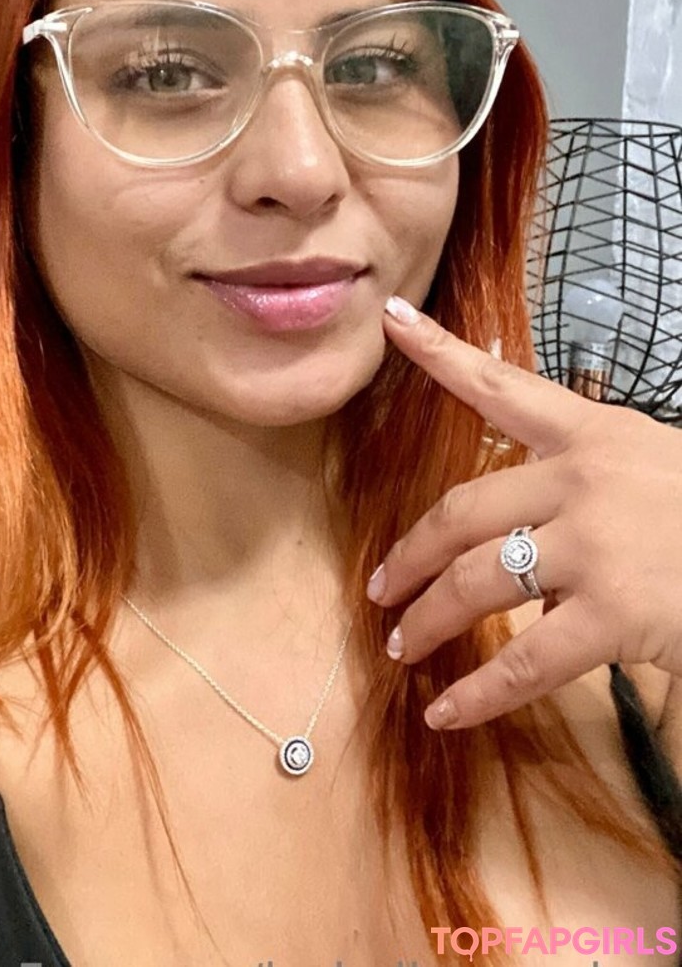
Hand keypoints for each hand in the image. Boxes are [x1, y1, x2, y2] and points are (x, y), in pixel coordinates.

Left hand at [367, 294, 681, 730]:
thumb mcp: (650, 463)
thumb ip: (579, 470)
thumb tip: (513, 501)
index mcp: (593, 433)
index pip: (501, 384)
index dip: (441, 351)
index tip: (393, 321)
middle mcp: (584, 479)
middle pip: (463, 511)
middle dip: (411, 554)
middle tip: (381, 586)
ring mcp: (597, 545)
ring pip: (477, 582)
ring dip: (429, 618)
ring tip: (403, 645)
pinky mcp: (616, 612)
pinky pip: (524, 661)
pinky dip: (476, 693)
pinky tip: (445, 711)